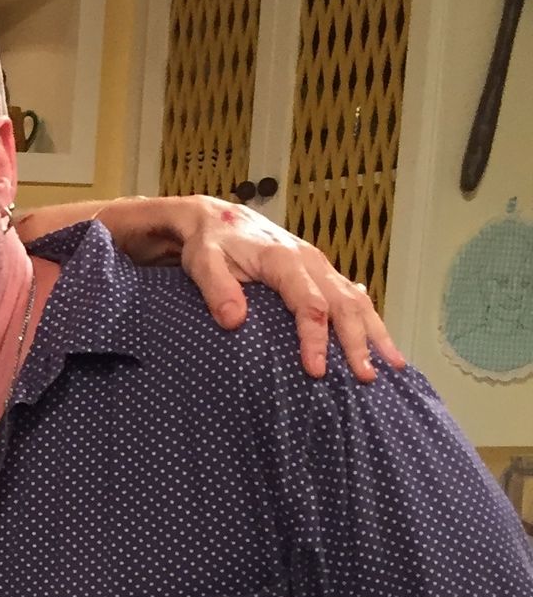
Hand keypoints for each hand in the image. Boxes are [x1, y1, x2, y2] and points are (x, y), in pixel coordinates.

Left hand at [95, 196, 400, 381]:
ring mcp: (320, 267)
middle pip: (343, 305)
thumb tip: (234, 320)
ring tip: (393, 365)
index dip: (316, 338)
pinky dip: (370, 322)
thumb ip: (217, 289)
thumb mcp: (203, 263)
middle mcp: (310, 262)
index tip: (318, 370)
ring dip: (376, 333)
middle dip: (357, 342)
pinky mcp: (321, 274)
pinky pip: (353, 297)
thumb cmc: (210, 244)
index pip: (309, 304)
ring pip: (357, 300)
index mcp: (284, 260)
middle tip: (365, 377)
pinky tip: (382, 344)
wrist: (217, 219)